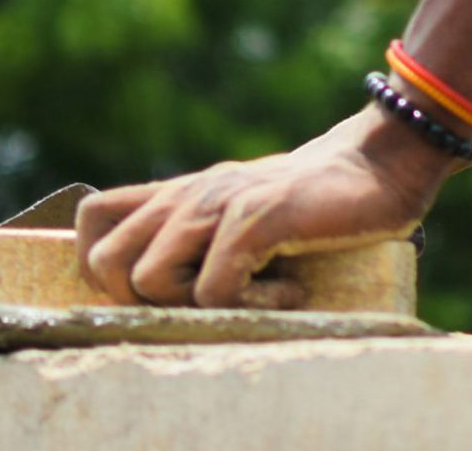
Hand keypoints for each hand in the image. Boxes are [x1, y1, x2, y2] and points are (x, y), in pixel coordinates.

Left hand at [75, 107, 451, 307]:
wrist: (378, 164)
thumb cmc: (314, 202)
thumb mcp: (242, 211)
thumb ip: (200, 231)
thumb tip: (161, 284)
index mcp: (179, 194)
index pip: (93, 219)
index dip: (102, 265)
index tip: (159, 289)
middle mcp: (188, 194)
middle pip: (105, 261)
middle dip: (141, 299)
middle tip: (201, 298)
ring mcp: (219, 203)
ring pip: (149, 280)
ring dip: (195, 306)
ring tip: (252, 293)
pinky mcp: (255, 217)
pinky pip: (215, 290)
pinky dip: (251, 307)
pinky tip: (290, 290)